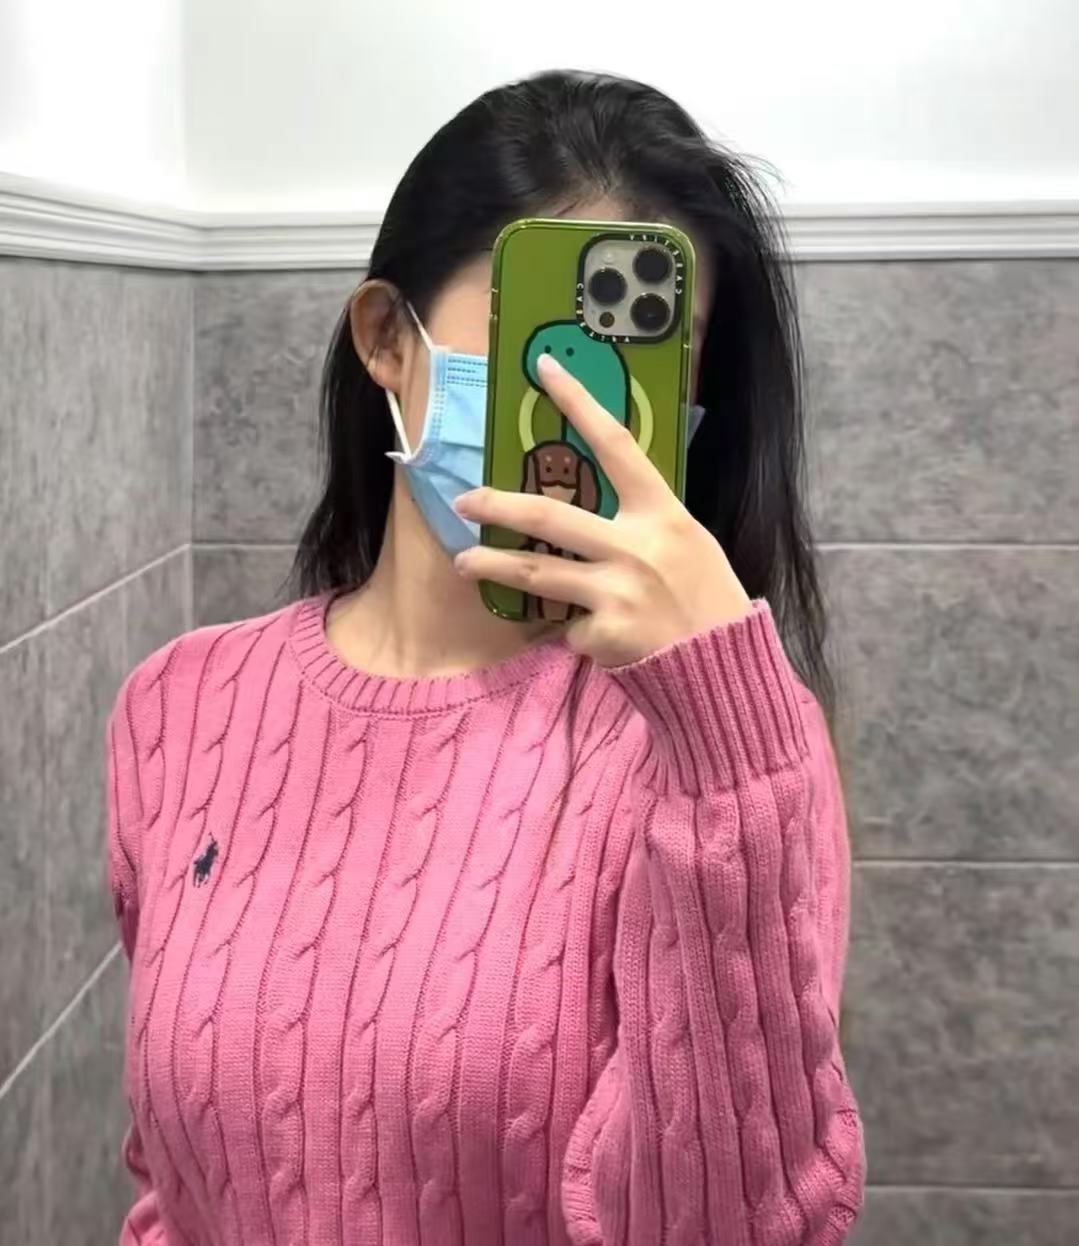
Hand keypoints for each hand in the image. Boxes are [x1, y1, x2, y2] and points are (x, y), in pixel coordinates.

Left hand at [453, 353, 751, 667]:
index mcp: (662, 514)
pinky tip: (597, 638)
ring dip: (492, 565)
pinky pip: (567, 625)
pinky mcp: (603, 633)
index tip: (543, 369)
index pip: (615, 445)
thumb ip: (643, 523)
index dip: (578, 403)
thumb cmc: (707, 600)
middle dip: (498, 505)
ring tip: (465, 562)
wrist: (723, 669)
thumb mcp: (689, 544)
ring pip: (535, 572)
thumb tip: (594, 505)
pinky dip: (574, 630)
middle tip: (465, 500)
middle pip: (549, 514)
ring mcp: (616, 591)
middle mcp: (636, 546)